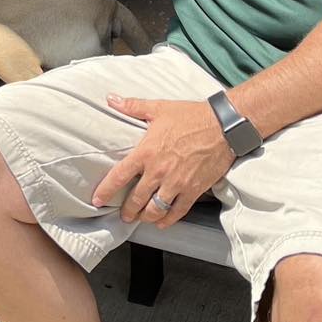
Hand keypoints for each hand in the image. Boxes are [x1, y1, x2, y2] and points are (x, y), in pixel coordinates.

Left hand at [91, 96, 234, 229]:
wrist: (224, 126)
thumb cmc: (191, 116)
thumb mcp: (159, 108)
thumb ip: (132, 106)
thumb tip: (111, 99)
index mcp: (146, 153)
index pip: (119, 176)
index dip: (105, 191)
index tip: (97, 200)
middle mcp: (159, 172)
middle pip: (136, 199)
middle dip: (127, 211)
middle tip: (123, 215)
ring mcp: (177, 183)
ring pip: (155, 210)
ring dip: (145, 217)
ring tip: (141, 218)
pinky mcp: (194, 190)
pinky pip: (178, 211)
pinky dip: (168, 220)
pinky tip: (162, 222)